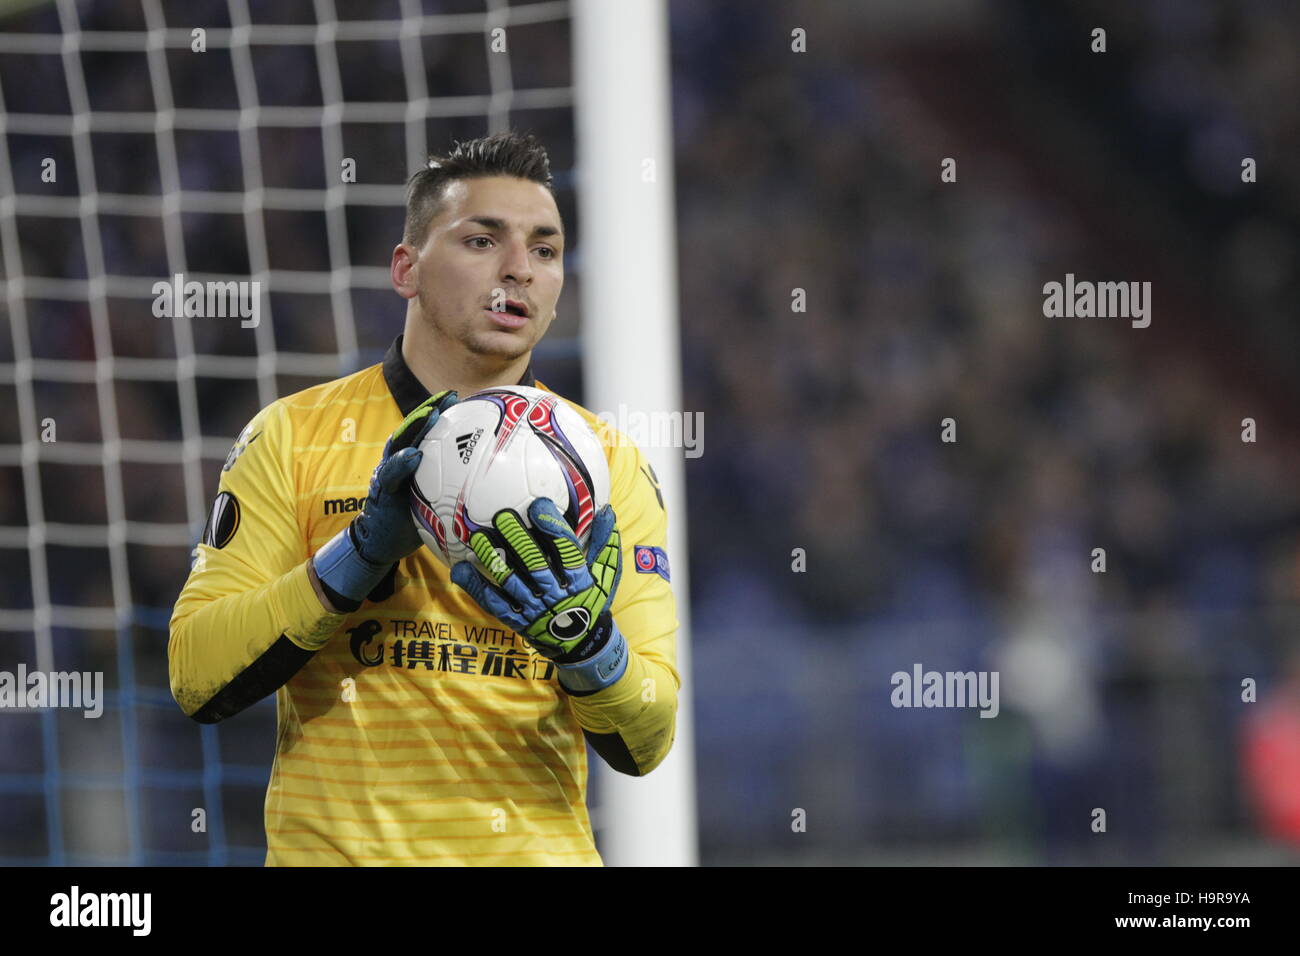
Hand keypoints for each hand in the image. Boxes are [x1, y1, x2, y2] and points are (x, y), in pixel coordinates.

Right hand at [313, 389, 457, 609]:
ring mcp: (388, 474)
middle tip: (448, 397)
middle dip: (429, 410)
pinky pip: (391, 475)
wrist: (382, 542)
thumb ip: (453, 485)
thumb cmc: (414, 518)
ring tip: (431, 414)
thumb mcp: (436, 500)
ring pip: (400, 444)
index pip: (428, 432)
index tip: (460, 398)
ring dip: (415, 428)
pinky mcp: (381, 491)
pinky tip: (413, 455)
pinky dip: (401, 463)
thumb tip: (491, 482)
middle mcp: (398, 461)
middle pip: (413, 429)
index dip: (441, 412)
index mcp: (413, 461)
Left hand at [451, 498, 628, 691]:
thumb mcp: (606, 575)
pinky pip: (492, 602)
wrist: (583, 645)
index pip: (565, 551)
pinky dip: (475, 586)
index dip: (552, 527)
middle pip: (534, 564)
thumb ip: (604, 543)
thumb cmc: (593, 602)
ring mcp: (533, 608)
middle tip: (502, 516)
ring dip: (493, 558)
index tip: (538, 505)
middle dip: (518, 539)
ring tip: (479, 537)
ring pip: (510, 581)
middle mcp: (555, 594)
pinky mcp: (516, 619)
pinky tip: (460, 569)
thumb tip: (605, 510)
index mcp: (579, 581)